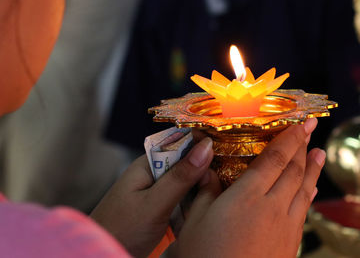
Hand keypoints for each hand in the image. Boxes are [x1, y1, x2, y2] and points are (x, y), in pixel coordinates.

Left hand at [90, 137, 213, 257]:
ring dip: (201, 191)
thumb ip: (180, 176)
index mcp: (147, 164)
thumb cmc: (121, 229)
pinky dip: (194, 206)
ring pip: (188, 184)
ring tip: (217, 195)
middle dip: (205, 171)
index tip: (226, 148)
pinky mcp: (162, 210)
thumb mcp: (154, 203)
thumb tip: (206, 146)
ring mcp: (158, 193)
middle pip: (187, 164)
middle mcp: (154, 175)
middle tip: (225, 178)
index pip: (180, 143)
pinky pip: (184, 202)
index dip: (202, 144)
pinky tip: (204, 210)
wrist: (103, 256)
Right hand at [175, 118, 324, 257]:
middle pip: (293, 170)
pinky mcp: (290, 243)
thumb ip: (205, 192)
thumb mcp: (196, 221)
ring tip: (320, 152)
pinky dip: (309, 193)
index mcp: (246, 197)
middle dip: (303, 146)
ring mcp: (285, 226)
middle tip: (311, 128)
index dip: (289, 138)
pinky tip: (311, 189)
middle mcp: (272, 207)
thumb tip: (207, 169)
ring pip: (304, 189)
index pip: (274, 159)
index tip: (300, 122)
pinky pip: (303, 210)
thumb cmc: (204, 256)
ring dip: (313, 168)